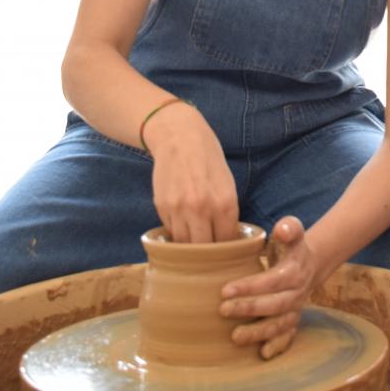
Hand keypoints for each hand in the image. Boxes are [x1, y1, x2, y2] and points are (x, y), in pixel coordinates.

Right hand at [145, 100, 239, 242]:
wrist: (179, 138)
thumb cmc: (209, 160)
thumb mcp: (227, 184)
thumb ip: (227, 212)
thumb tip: (227, 240)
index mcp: (225, 204)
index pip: (227, 242)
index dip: (227, 249)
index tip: (226, 251)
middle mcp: (201, 209)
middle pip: (204, 249)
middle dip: (208, 253)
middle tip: (210, 250)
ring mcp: (179, 209)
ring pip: (184, 244)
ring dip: (189, 245)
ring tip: (195, 240)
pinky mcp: (161, 206)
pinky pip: (170, 231)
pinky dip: (176, 232)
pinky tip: (182, 225)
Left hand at [219, 216, 318, 359]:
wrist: (310, 264)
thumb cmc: (291, 247)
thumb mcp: (292, 232)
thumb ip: (289, 228)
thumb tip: (282, 229)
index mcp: (294, 271)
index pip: (271, 281)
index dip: (249, 287)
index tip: (224, 290)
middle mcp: (297, 293)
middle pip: (274, 305)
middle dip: (249, 309)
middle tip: (222, 311)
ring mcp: (296, 309)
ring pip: (280, 324)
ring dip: (259, 333)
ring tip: (235, 337)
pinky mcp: (294, 321)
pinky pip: (289, 336)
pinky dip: (278, 346)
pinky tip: (262, 354)